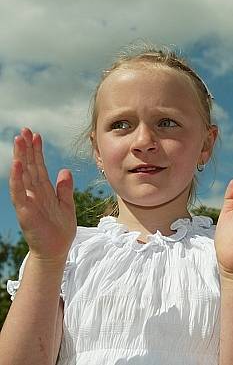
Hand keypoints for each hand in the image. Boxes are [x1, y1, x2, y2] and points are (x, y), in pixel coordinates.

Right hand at [9, 128, 76, 262]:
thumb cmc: (60, 229)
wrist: (56, 250)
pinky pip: (20, 192)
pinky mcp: (26, 211)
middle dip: (27, 149)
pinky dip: (17, 179)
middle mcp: (35, 193)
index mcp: (45, 190)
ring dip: (20, 158)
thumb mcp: (67, 204)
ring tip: (19, 141)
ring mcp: (29, 201)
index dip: (38, 151)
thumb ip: (65, 188)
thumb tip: (65, 170)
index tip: (36, 135)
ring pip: (23, 176)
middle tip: (24, 130)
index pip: (40, 166)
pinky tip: (17, 165)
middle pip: (30, 167)